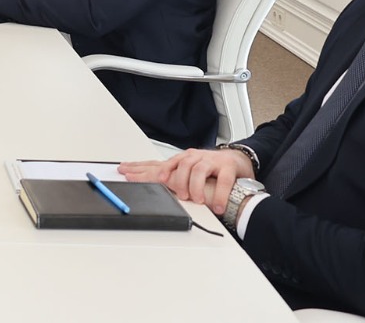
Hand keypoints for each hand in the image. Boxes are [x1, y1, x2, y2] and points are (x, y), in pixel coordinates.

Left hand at [119, 148, 253, 214]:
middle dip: (173, 179)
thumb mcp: (186, 171)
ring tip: (196, 199)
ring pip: (198, 170)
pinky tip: (218, 206)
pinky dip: (221, 195)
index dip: (141, 168)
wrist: (237, 160)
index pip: (157, 163)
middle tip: (174, 192)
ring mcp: (211, 161)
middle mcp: (194, 158)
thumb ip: (171, 177)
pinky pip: (224, 181)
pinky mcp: (228, 167)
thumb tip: (149, 186)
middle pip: (178, 165)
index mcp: (181, 160)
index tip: (126, 173)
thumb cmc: (210, 169)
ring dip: (195, 186)